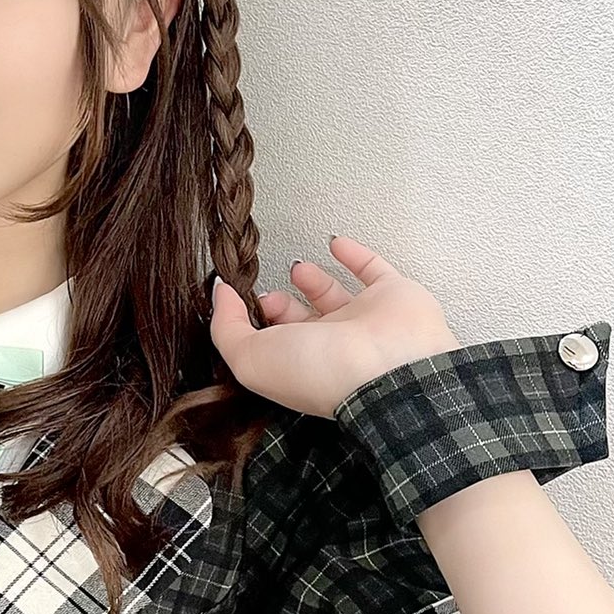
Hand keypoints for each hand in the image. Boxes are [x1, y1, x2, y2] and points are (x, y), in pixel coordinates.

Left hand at [209, 233, 461, 419]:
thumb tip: (221, 295)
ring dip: (314, 279)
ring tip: (297, 267)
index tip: (240, 301)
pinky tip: (336, 242)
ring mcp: (364, 320)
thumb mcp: (251, 358)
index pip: (272, 343)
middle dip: (281, 305)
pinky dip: (354, 254)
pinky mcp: (392, 295)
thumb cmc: (325, 371)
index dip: (254, 322)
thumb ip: (227, 327)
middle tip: (267, 294)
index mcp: (299, 365)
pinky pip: (372, 269)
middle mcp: (332, 346)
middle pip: (301, 321)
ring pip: (334, 296)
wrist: (389, 367)